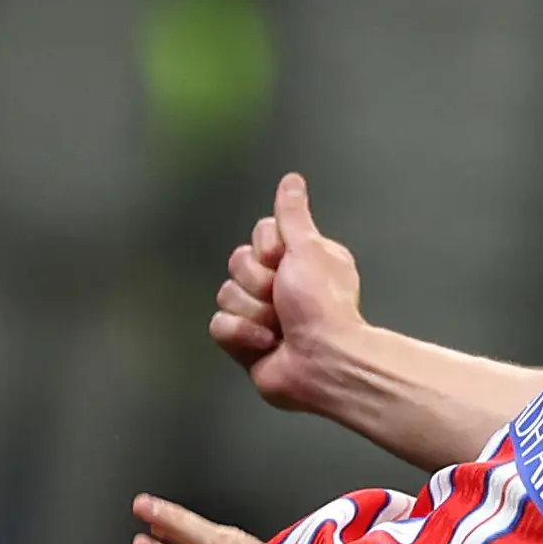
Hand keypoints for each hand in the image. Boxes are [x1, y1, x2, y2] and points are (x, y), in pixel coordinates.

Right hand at [210, 172, 367, 414]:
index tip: (285, 262)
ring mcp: (261, 315)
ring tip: (279, 327)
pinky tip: (266, 344)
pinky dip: (241, 335)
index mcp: (299, 259)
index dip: (267, 249)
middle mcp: (280, 285)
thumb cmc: (323, 307)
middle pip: (237, 264)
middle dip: (258, 283)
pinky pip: (219, 325)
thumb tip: (292, 182)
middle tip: (283, 299)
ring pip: (226, 295)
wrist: (323, 361)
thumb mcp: (308, 249)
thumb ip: (292, 215)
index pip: (258, 235)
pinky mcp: (245, 343)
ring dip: (253, 312)